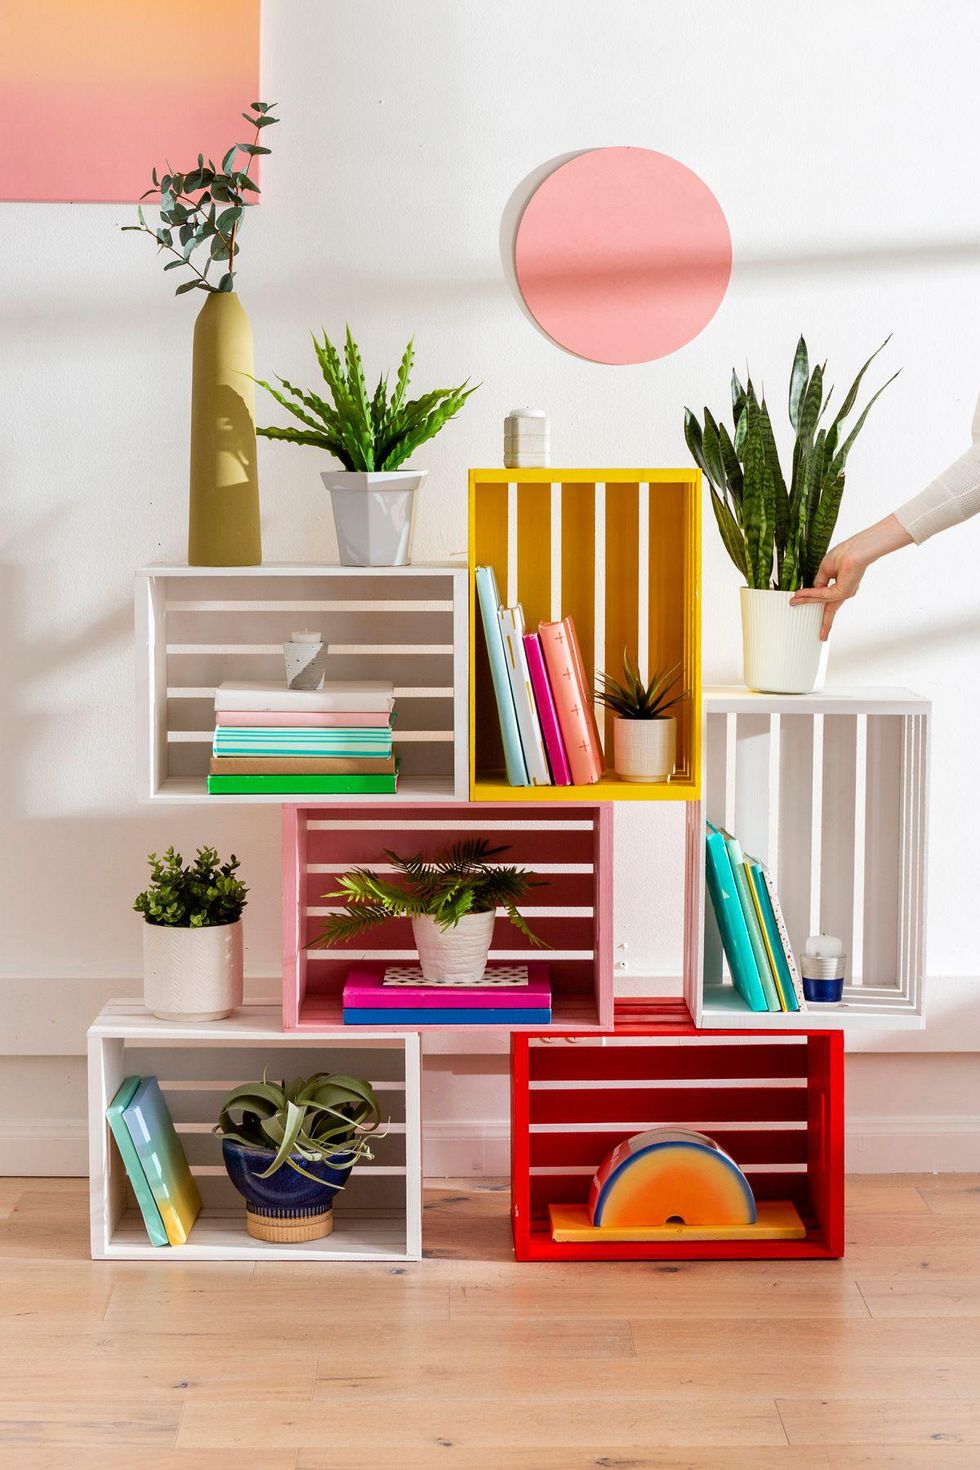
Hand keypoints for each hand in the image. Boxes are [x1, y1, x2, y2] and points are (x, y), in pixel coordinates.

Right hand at [789, 514, 912, 640]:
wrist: (856, 550)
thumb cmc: (845, 553)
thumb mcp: (826, 569)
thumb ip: (819, 581)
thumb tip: (813, 590)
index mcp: (843, 587)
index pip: (830, 600)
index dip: (818, 604)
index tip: (808, 607)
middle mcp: (845, 592)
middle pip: (831, 610)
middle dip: (825, 624)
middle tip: (822, 637)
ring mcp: (845, 593)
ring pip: (823, 602)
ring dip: (807, 601)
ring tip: (793, 602)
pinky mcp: (843, 592)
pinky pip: (822, 595)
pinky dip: (810, 594)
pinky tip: (800, 594)